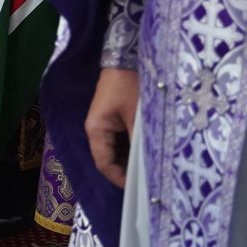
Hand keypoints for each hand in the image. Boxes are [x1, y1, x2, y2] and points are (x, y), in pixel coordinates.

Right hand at [85, 68, 138, 187]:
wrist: (127, 56)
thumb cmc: (129, 85)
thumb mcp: (137, 116)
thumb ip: (140, 142)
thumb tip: (149, 167)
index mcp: (96, 129)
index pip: (104, 163)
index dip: (119, 178)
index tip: (138, 189)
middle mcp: (97, 129)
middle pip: (109, 158)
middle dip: (126, 171)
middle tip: (148, 181)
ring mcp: (105, 124)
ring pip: (116, 150)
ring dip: (130, 159)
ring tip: (149, 169)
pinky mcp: (114, 118)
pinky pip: (121, 140)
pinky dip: (132, 148)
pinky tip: (147, 152)